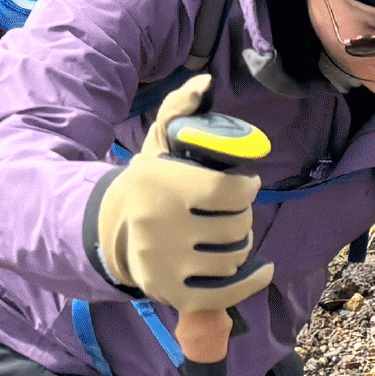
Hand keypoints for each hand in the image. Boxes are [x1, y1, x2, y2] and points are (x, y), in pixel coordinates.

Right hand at [94, 75, 270, 317]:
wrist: (112, 228)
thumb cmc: (150, 183)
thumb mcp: (159, 141)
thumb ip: (180, 108)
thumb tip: (205, 83)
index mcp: (159, 183)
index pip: (229, 192)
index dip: (247, 188)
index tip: (247, 184)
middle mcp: (157, 224)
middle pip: (235, 227)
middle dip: (242, 217)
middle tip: (234, 211)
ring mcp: (163, 262)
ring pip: (233, 257)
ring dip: (241, 244)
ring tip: (232, 234)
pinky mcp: (170, 292)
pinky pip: (225, 293)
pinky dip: (251, 282)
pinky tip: (262, 270)